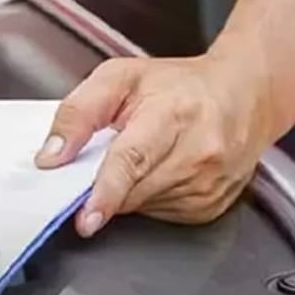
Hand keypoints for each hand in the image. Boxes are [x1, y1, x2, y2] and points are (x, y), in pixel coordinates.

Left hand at [35, 53, 283, 232]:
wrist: (244, 96)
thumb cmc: (179, 85)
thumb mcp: (120, 77)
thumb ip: (78, 112)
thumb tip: (51, 156)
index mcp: (173, 113)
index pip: (133, 159)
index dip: (106, 191)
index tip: (87, 217)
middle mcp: (198, 151)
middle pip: (132, 189)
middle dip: (105, 182)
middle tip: (107, 156)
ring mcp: (209, 183)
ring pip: (142, 205)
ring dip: (128, 189)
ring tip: (145, 152)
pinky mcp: (211, 206)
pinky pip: (160, 213)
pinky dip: (148, 197)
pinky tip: (160, 169)